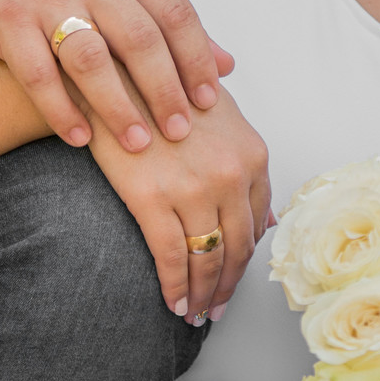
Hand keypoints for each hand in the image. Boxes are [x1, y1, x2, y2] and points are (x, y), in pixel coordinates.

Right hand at [0, 0, 233, 153]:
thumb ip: (168, 25)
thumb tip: (228, 65)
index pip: (174, 11)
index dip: (196, 57)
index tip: (209, 101)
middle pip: (138, 37)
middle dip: (163, 89)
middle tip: (180, 133)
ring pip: (91, 58)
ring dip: (117, 106)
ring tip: (138, 145)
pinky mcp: (7, 20)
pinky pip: (38, 73)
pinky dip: (61, 110)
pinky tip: (80, 140)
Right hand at [85, 79, 271, 321]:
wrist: (114, 69)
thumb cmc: (162, 83)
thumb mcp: (216, 109)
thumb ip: (242, 154)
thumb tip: (265, 211)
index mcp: (251, 153)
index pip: (257, 221)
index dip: (246, 256)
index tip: (234, 275)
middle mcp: (230, 173)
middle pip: (236, 246)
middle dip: (226, 284)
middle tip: (216, 307)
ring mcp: (193, 188)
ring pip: (206, 259)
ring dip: (202, 293)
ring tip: (194, 311)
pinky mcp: (152, 198)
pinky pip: (170, 257)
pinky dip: (174, 286)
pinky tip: (171, 301)